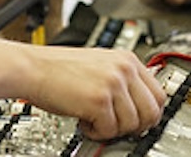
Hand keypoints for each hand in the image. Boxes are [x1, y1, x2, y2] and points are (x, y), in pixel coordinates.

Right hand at [23, 45, 165, 140]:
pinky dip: (96, 132)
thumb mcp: (99, 65)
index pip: (158, 93)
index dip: (149, 113)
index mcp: (126, 59)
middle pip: (153, 111)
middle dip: (136, 126)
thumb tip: (138, 104)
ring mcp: (113, 84)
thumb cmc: (57, 68)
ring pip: (133, 124)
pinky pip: (110, 130)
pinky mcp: (99, 100)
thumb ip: (121, 79)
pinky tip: (83, 119)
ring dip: (112, 129)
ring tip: (93, 119)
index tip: (138, 121)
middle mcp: (123, 69)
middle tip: (117, 126)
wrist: (32, 68)